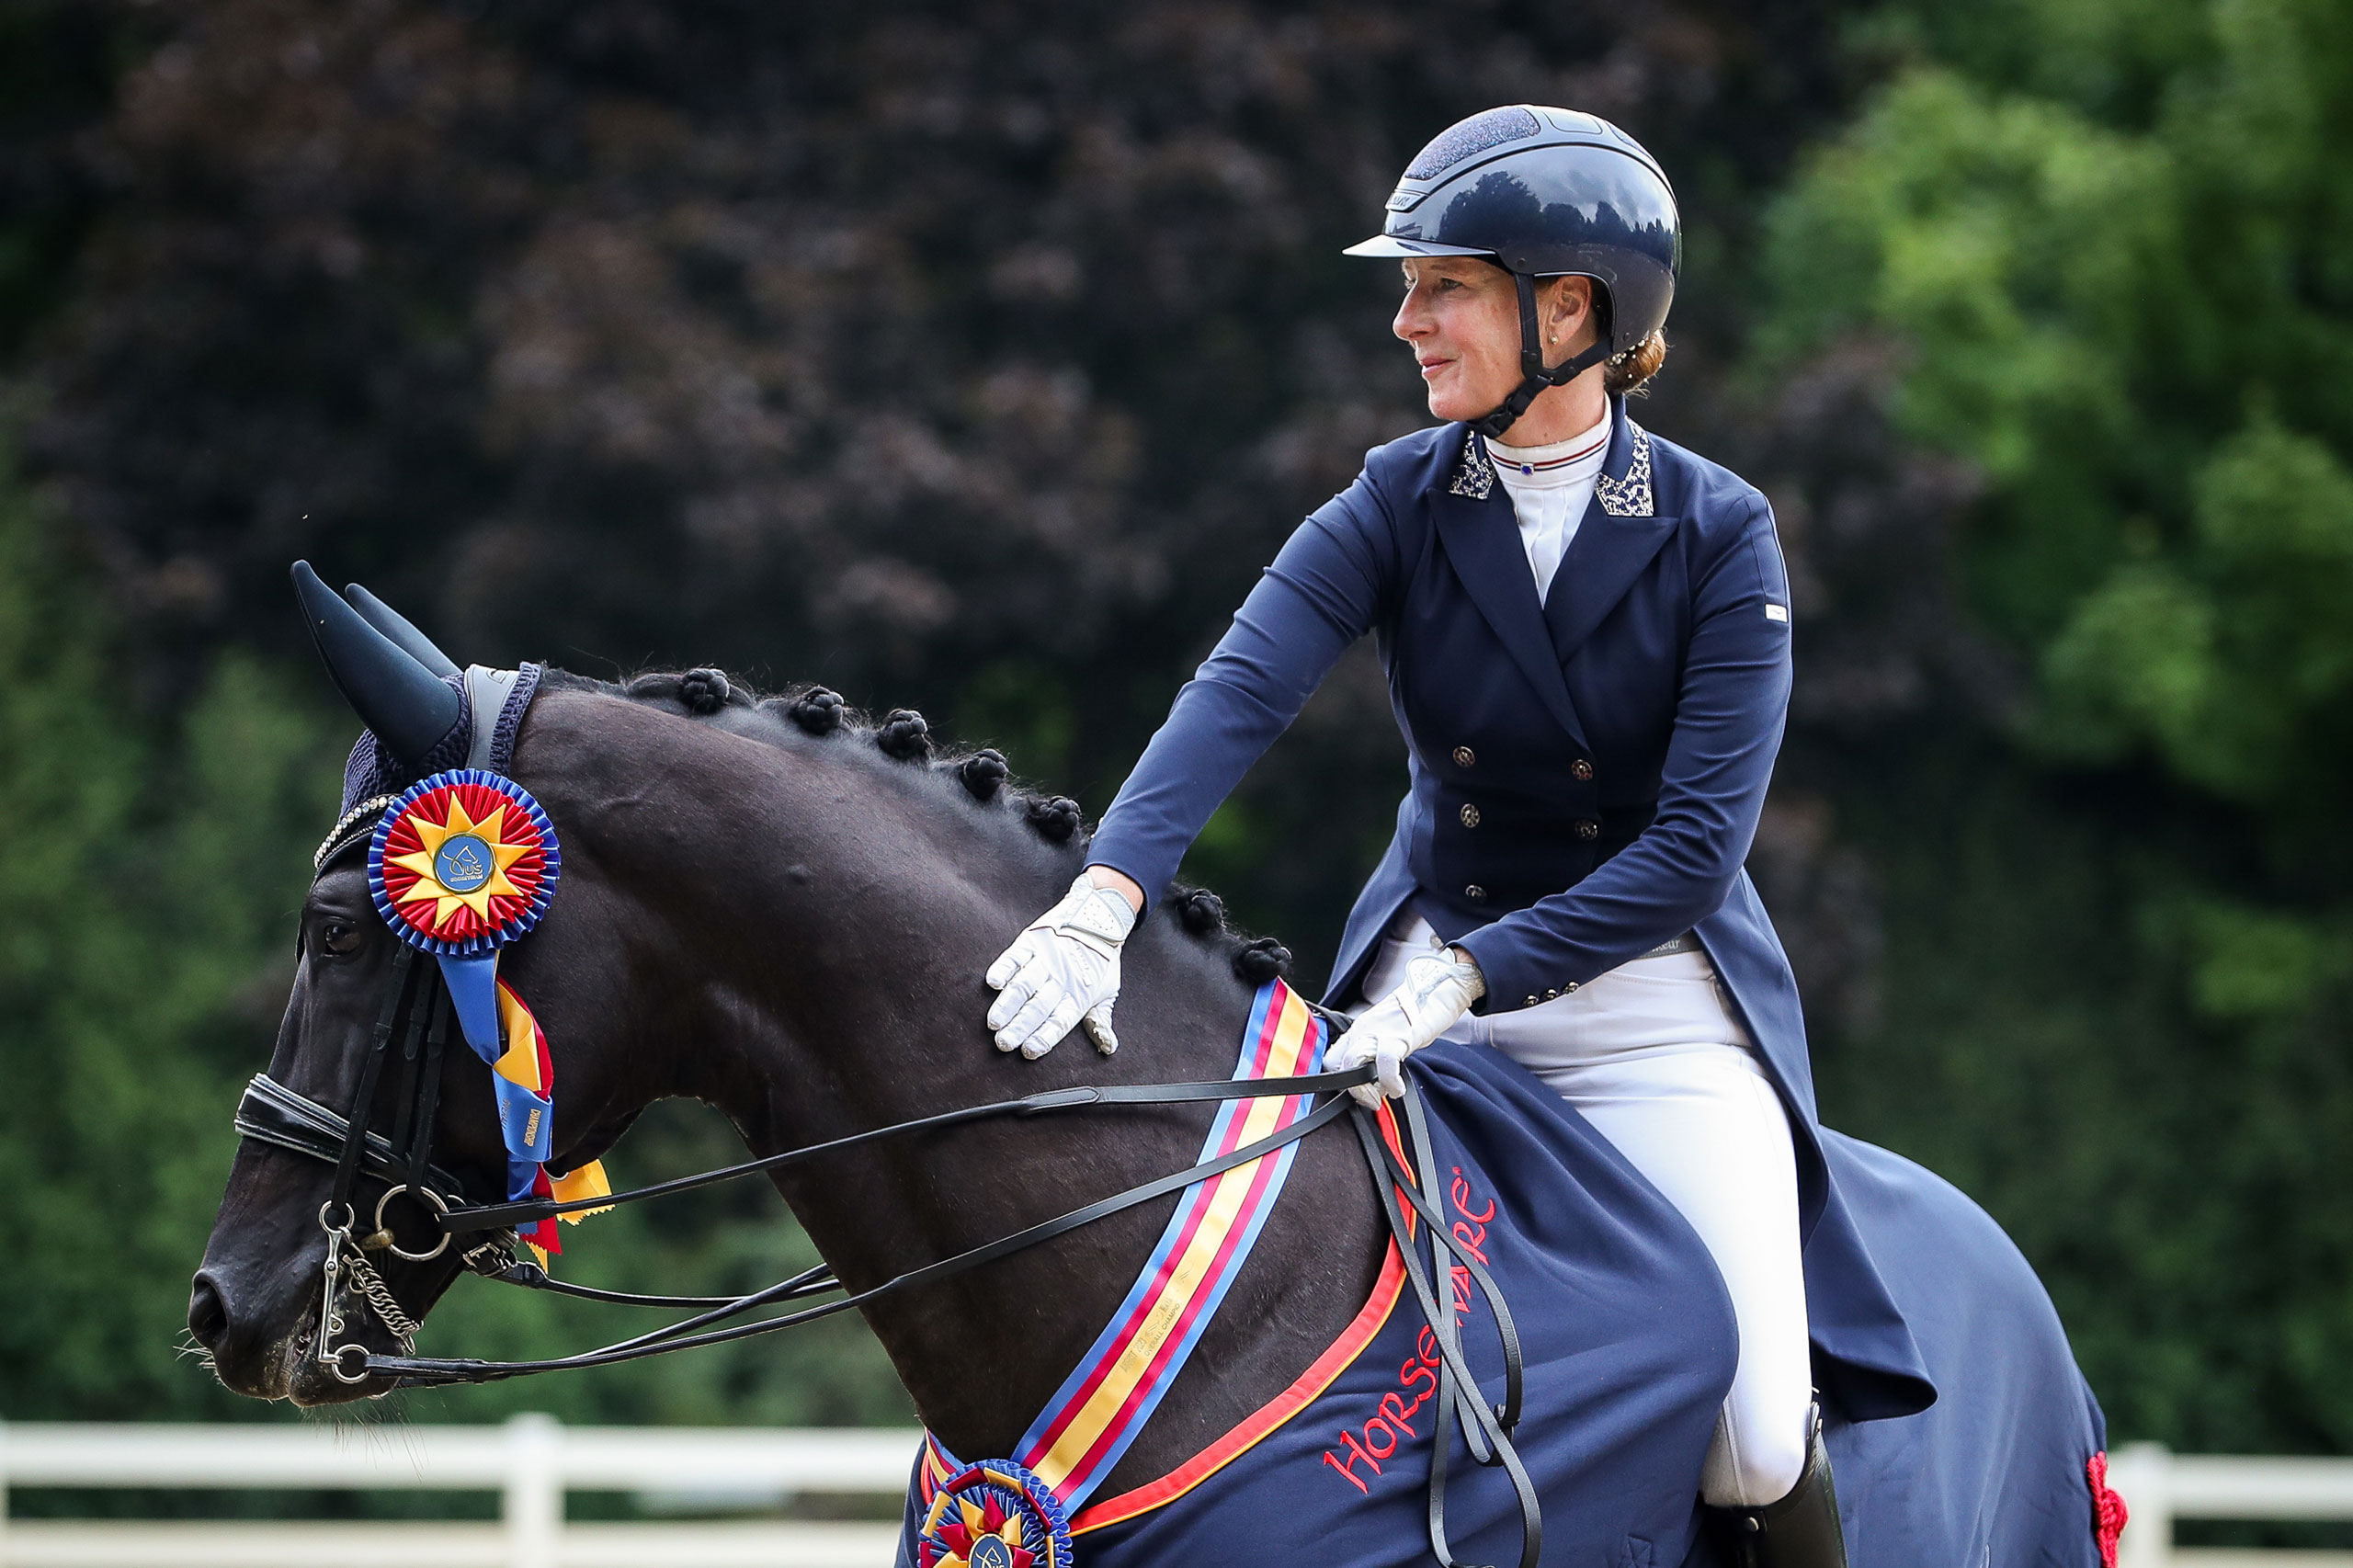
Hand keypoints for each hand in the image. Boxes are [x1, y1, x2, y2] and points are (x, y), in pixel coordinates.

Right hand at [985, 872, 1138, 1057]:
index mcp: (1079, 995)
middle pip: (1038, 1007)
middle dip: (1020, 1026)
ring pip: (1025, 984)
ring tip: (994, 1022)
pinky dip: (1004, 968)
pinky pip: (1016, 956)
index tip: (1027, 1051)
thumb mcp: (1107, 991)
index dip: (1044, 1036)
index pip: (1060, 1021)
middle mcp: (1062, 978)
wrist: (1099, 918)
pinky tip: (993, 982)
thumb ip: (1101, 1020)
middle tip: (1003, 1043)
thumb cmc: (1101, 961)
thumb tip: (1108, 1047)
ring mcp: (1047, 959)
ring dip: (1008, 1004)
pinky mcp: (1034, 941)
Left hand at [1328, 947, 1485, 1105]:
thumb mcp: (1390, 1031)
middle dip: (1353, 1090)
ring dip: (1366, 1089)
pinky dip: (1389, 1081)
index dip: (1340, 1080)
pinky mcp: (1401, 1034)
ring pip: (1353, 1062)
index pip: (1332, 1058)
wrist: (1439, 987)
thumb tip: (1378, 1083)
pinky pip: (1386, 1060)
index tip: (1358, 1092)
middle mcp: (1364, 1029)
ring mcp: (1380, 1030)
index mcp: (1360, 1029)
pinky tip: (1397, 1088)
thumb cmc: (1418, 1010)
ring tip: (1382, 1096)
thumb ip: (1378, 1052)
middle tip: (1371, 1100)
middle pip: (1338, 1063)